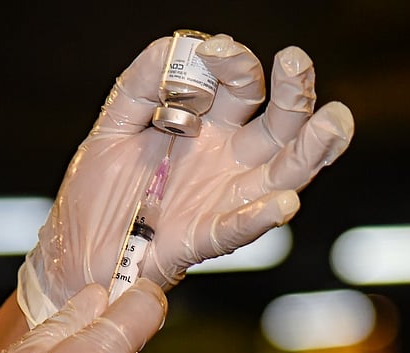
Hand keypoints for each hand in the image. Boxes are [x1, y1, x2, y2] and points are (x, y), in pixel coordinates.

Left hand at [18, 33, 353, 326]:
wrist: (76, 250)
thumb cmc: (98, 192)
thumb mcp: (111, 129)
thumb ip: (139, 86)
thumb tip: (174, 45)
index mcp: (209, 126)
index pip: (241, 86)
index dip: (234, 64)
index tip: (211, 52)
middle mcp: (228, 158)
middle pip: (279, 122)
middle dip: (293, 92)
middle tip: (294, 62)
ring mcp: (223, 198)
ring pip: (283, 172)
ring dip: (311, 149)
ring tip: (333, 121)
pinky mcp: (204, 237)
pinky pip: (238, 227)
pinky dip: (260, 218)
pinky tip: (284, 203)